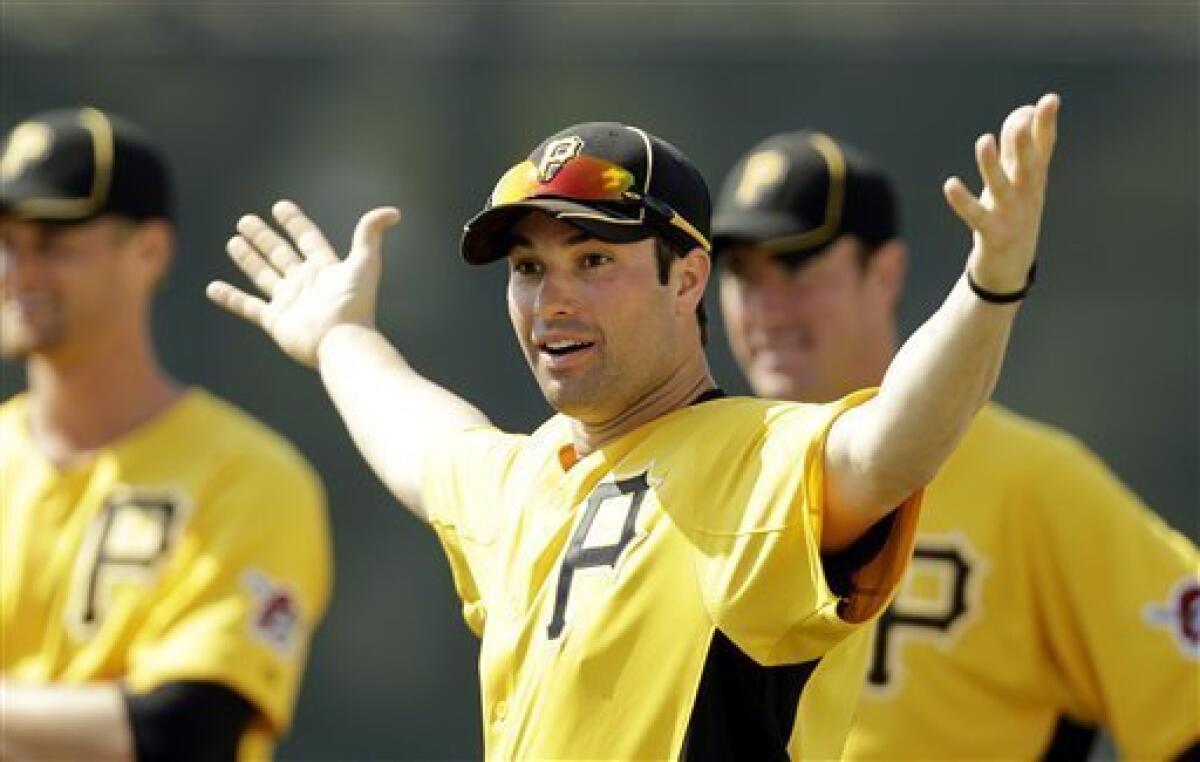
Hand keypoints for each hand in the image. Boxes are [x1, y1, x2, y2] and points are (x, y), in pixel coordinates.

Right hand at [207, 200, 400, 366]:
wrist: (342, 341)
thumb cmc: (355, 304)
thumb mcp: (365, 262)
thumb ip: (371, 233)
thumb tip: (393, 212)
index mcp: (325, 268)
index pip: (308, 238)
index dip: (295, 223)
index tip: (280, 206)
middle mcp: (306, 283)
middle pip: (281, 254)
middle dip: (264, 237)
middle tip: (245, 220)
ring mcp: (290, 302)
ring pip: (263, 275)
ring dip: (248, 259)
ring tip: (233, 241)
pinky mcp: (276, 321)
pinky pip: (248, 307)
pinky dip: (230, 297)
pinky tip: (213, 288)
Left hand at [944, 93, 1059, 292]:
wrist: (1010, 269)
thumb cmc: (1012, 216)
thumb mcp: (1016, 182)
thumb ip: (1016, 149)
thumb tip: (1020, 114)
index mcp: (1033, 181)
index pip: (1044, 149)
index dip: (1047, 125)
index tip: (1050, 99)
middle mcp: (1026, 197)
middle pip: (1028, 167)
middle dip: (1025, 144)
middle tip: (1020, 122)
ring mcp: (1011, 217)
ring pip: (1002, 188)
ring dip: (992, 165)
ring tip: (984, 141)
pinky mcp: (994, 235)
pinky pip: (977, 216)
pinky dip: (964, 201)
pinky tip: (950, 184)